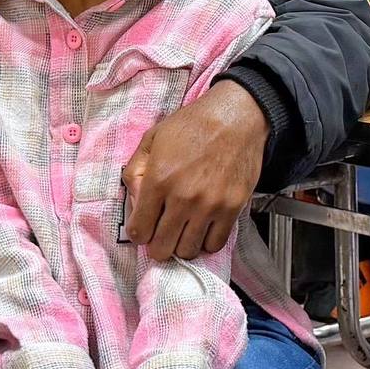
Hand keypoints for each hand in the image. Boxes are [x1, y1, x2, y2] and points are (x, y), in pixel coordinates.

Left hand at [122, 80, 268, 259]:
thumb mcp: (150, 140)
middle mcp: (183, 198)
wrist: (235, 118)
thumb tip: (134, 203)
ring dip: (180, 245)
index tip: (142, 228)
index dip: (138, 233)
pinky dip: (205, 242)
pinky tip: (200, 228)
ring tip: (180, 231)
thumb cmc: (191, 126)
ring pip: (188, 250)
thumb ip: (134, 173)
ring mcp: (209, 206)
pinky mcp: (232, 209)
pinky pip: (215, 244)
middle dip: (156, 245)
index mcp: (158, 180)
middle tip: (159, 235)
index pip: (139, 231)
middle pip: (162, 248)